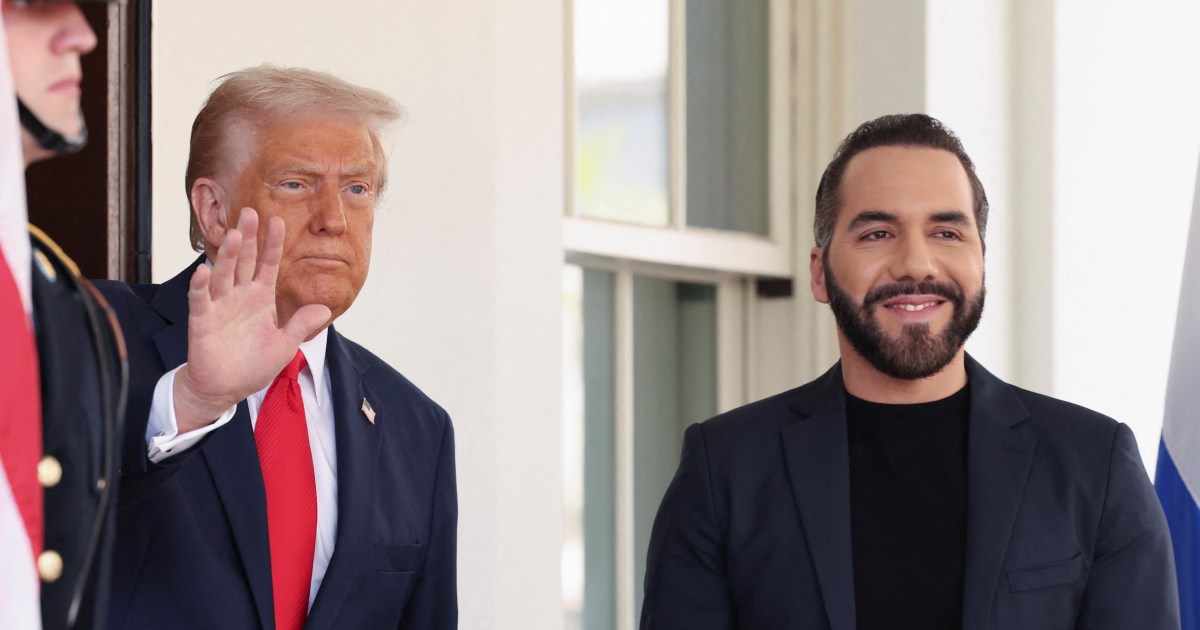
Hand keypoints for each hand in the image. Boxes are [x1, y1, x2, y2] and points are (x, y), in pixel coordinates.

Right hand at [173, 208, 331, 432]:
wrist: (225, 388)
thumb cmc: (253, 365)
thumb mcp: (284, 345)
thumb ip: (301, 326)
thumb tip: (324, 309)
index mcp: (260, 298)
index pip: (268, 265)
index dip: (273, 244)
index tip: (278, 221)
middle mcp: (240, 296)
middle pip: (244, 261)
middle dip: (249, 237)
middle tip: (250, 211)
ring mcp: (220, 306)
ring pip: (224, 274)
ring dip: (228, 255)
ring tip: (236, 235)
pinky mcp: (202, 320)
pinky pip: (200, 299)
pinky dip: (200, 285)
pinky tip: (203, 270)